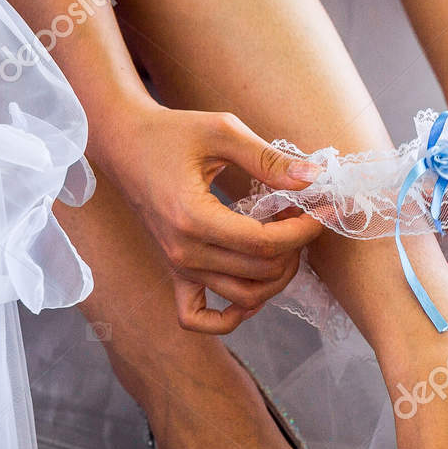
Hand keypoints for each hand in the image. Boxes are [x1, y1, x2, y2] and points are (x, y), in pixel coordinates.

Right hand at [107, 104, 325, 332]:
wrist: (125, 143)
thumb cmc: (172, 132)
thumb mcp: (222, 130)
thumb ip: (268, 158)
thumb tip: (313, 178)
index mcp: (194, 218)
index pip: (265, 244)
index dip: (304, 231)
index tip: (322, 211)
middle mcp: (184, 252)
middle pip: (261, 273)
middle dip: (295, 248)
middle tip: (300, 217)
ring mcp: (178, 266)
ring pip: (244, 299)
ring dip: (277, 278)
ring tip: (284, 242)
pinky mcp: (174, 271)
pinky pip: (197, 317)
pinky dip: (228, 318)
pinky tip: (252, 296)